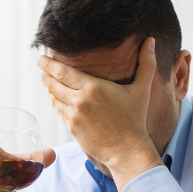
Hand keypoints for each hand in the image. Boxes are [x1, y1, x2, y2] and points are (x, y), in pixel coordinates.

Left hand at [39, 36, 161, 186]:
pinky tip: (58, 99)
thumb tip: (151, 41)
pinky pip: (58, 112)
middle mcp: (79, 100)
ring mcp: (73, 116)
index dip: (48, 63)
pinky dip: (56, 103)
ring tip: (48, 82)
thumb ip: (146, 63)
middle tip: (43, 68)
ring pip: (52, 98)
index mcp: (93, 87)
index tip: (41, 58)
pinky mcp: (71, 129)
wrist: (127, 150)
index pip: (61, 71)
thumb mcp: (142, 89)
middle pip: (52, 83)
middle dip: (45, 74)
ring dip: (49, 89)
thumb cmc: (135, 119)